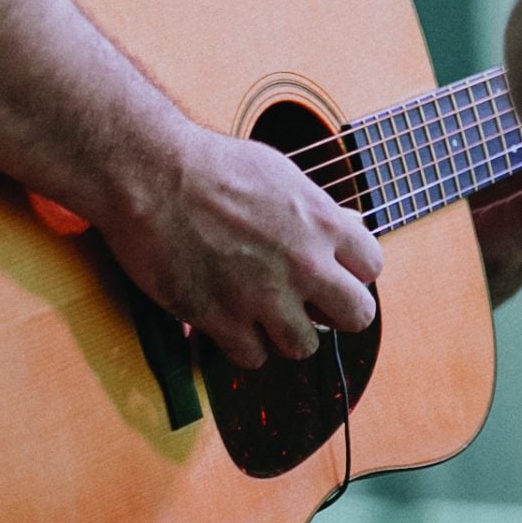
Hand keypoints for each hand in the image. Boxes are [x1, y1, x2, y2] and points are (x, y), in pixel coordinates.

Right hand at [101, 128, 381, 368]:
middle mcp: (303, 264)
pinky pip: (252, 357)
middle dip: (333, 311)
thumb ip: (317, 210)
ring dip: (283, 331)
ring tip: (258, 309)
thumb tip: (348, 226)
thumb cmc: (211, 165)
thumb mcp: (279, 173)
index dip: (349, 270)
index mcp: (322, 223)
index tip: (326, 268)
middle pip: (356, 317)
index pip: (371, 268)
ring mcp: (263, 296)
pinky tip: (227, 318)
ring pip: (303, 346)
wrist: (150, 174)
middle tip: (305, 301)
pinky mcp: (222, 319)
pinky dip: (241, 343)